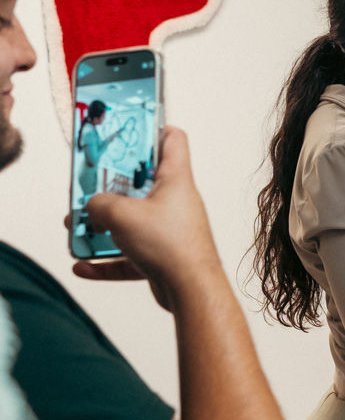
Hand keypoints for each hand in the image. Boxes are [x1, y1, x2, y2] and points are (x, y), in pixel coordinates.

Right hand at [72, 127, 221, 310]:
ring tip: (77, 228)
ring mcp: (168, 230)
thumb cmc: (171, 245)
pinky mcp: (162, 256)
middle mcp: (174, 201)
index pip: (172, 139)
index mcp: (175, 179)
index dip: (152, 129)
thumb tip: (91, 208)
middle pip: (139, 184)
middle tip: (86, 188)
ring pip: (130, 222)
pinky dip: (106, 260)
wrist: (191, 290)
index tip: (127, 131)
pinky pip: (129, 255)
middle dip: (109, 187)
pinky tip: (83, 265)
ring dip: (102, 226)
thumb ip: (99, 204)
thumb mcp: (122, 214)